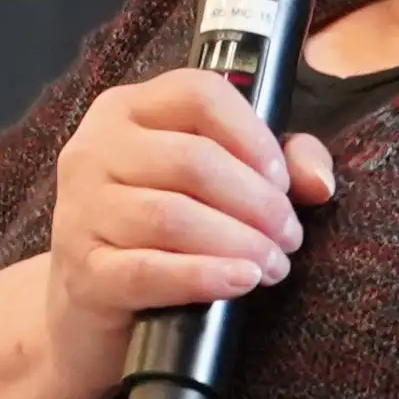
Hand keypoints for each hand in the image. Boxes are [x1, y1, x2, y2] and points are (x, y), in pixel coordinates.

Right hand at [47, 69, 335, 386]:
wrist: (88, 304)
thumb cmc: (161, 232)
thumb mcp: (213, 183)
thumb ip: (277, 163)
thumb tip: (318, 181)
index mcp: (128, 110)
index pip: (198, 94)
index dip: (253, 135)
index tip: (284, 180)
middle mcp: (95, 150)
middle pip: (192, 159)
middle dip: (257, 201)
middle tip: (289, 237)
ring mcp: (81, 211)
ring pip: (171, 215)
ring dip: (239, 242)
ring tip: (274, 265)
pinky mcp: (83, 272)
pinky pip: (147, 270)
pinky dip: (203, 275)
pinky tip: (242, 281)